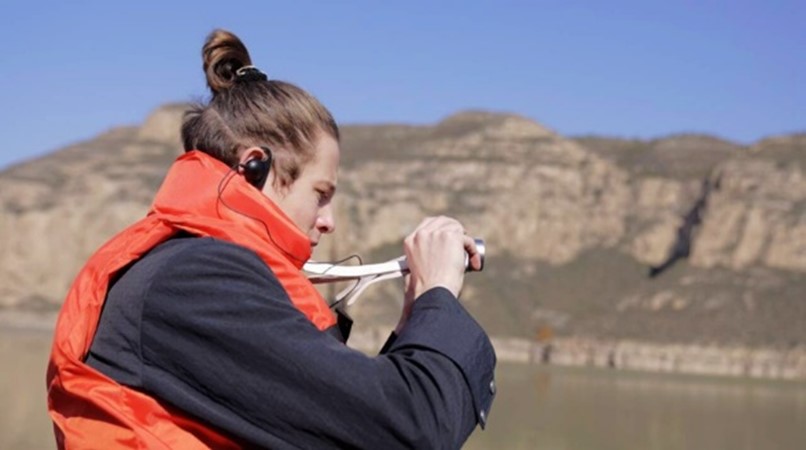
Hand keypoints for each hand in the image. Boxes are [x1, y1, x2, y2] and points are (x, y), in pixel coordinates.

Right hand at [395, 216, 480, 332]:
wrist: (433, 294)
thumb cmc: (423, 294)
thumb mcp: (413, 277)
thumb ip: (415, 273)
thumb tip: (406, 311)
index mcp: (410, 242)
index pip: (427, 225)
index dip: (440, 231)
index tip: (448, 244)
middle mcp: (422, 234)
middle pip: (443, 221)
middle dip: (454, 230)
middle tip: (461, 248)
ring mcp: (437, 234)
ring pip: (457, 228)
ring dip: (465, 242)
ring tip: (469, 259)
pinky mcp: (451, 236)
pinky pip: (468, 240)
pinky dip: (473, 251)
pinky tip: (474, 264)